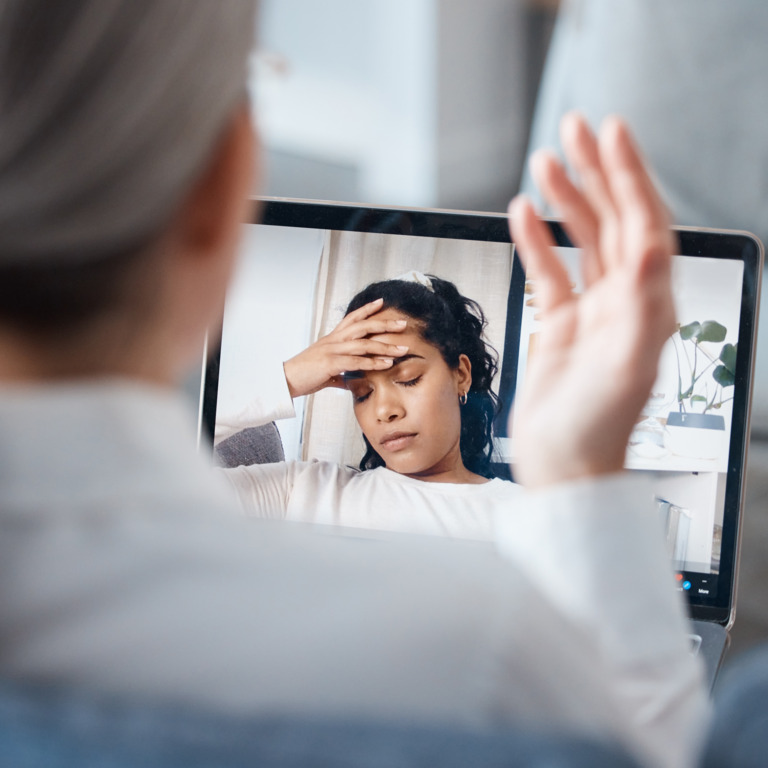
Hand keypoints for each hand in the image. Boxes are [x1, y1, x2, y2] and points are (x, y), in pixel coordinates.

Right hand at [283, 299, 408, 397]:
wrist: (285, 380)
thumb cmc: (304, 375)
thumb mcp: (325, 371)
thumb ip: (339, 374)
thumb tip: (349, 382)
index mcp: (332, 339)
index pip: (352, 318)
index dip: (367, 309)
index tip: (382, 302)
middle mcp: (333, 340)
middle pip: (363, 326)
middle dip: (384, 324)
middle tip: (403, 323)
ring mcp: (332, 350)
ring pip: (364, 344)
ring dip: (385, 346)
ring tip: (402, 349)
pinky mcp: (331, 363)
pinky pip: (356, 361)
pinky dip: (373, 362)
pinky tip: (387, 364)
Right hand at [508, 113, 675, 487]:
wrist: (564, 467)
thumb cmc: (596, 429)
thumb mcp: (626, 366)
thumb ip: (640, 304)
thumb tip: (648, 245)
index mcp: (649, 305)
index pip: (644, 224)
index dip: (630, 176)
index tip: (612, 134)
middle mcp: (626, 301)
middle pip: (613, 220)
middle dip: (596, 171)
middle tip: (576, 127)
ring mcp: (593, 311)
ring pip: (582, 240)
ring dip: (565, 198)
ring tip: (545, 160)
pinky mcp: (562, 326)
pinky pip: (550, 272)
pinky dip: (536, 241)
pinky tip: (522, 216)